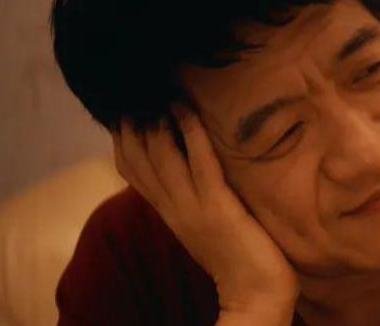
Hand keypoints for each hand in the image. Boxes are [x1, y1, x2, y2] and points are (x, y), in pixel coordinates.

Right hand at [113, 104, 297, 323]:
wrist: (256, 293)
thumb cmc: (237, 253)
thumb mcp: (202, 219)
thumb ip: (189, 194)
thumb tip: (184, 162)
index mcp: (167, 210)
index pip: (129, 168)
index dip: (123, 135)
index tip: (125, 105)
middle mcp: (172, 206)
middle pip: (138, 157)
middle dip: (133, 120)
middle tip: (138, 87)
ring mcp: (193, 207)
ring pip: (162, 157)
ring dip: (158, 120)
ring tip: (160, 89)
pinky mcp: (218, 208)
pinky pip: (200, 165)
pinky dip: (192, 135)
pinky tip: (188, 110)